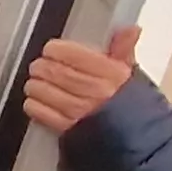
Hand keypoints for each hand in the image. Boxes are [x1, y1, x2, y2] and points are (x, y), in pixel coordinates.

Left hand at [24, 24, 145, 136]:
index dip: (56, 49)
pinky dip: (34, 105)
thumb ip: (124, 49)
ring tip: (36, 83)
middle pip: (54, 71)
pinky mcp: (69, 129)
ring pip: (44, 90)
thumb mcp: (130, 75)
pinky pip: (41, 113)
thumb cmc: (133, 107)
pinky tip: (36, 101)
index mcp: (111, 73)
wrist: (138, 141)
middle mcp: (95, 91)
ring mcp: (81, 111)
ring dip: (35, 85)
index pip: (73, 54)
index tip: (51, 49)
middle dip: (41, 66)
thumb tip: (130, 29)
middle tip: (39, 65)